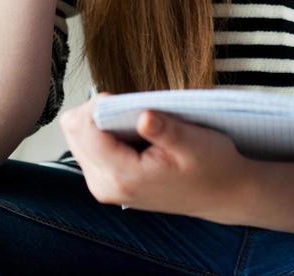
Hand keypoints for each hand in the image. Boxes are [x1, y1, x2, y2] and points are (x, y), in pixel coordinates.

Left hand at [58, 93, 250, 222]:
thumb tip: (143, 115)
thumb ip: (165, 130)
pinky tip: (132, 133)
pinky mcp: (107, 182)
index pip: (83, 128)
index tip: (125, 99)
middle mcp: (104, 185)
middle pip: (72, 131)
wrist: (221, 194)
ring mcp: (103, 186)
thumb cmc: (211, 166)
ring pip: (76, 137)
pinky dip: (104, 132)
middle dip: (97, 111)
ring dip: (100, 121)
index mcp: (122, 176)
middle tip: (131, 109)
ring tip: (133, 122)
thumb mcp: (194, 142)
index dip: (99, 104)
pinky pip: (88, 147)